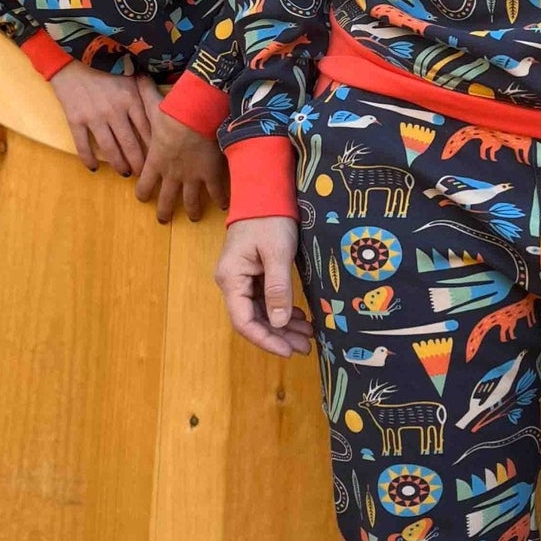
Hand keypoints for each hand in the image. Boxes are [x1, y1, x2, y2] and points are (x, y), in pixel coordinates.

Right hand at [50, 60, 151, 175]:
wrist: (71, 57)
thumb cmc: (104, 63)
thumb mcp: (129, 73)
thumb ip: (143, 90)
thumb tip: (160, 103)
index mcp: (130, 99)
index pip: (147, 129)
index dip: (153, 146)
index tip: (159, 157)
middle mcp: (114, 111)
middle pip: (130, 143)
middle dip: (138, 161)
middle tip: (144, 174)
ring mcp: (94, 117)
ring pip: (109, 148)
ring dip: (118, 164)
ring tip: (124, 173)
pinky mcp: (75, 120)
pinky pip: (83, 145)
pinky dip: (88, 159)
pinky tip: (94, 168)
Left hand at [133, 78, 229, 222]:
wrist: (198, 115)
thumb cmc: (174, 110)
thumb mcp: (154, 104)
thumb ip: (144, 96)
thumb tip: (135, 76)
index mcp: (156, 161)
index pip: (145, 183)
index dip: (143, 192)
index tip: (142, 197)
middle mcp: (172, 174)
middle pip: (166, 199)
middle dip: (165, 210)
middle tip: (164, 219)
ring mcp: (192, 176)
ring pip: (191, 201)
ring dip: (192, 210)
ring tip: (194, 217)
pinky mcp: (212, 174)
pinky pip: (217, 193)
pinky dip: (221, 200)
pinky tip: (224, 206)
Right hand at [214, 217, 312, 357]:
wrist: (265, 190)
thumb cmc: (270, 218)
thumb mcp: (277, 253)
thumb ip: (277, 288)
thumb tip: (278, 324)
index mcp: (232, 278)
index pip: (244, 321)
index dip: (266, 340)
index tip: (288, 351)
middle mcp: (232, 281)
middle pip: (253, 319)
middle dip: (278, 335)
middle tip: (305, 346)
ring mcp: (242, 277)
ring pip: (261, 311)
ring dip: (282, 324)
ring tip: (308, 335)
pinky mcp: (253, 272)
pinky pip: (265, 298)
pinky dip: (281, 309)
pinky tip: (299, 316)